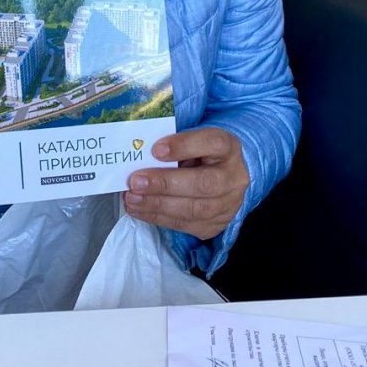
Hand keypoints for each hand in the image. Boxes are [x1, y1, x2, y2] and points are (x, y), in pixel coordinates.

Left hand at [124, 127, 248, 239]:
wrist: (220, 178)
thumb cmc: (199, 154)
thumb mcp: (192, 141)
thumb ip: (173, 146)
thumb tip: (140, 155)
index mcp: (229, 148)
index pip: (213, 143)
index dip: (184, 145)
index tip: (155, 149)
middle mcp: (234, 178)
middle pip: (203, 184)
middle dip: (165, 184)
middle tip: (135, 182)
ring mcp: (228, 205)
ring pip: (194, 210)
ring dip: (157, 205)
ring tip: (132, 198)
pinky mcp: (215, 226)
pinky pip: (185, 225)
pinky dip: (158, 218)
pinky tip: (139, 210)